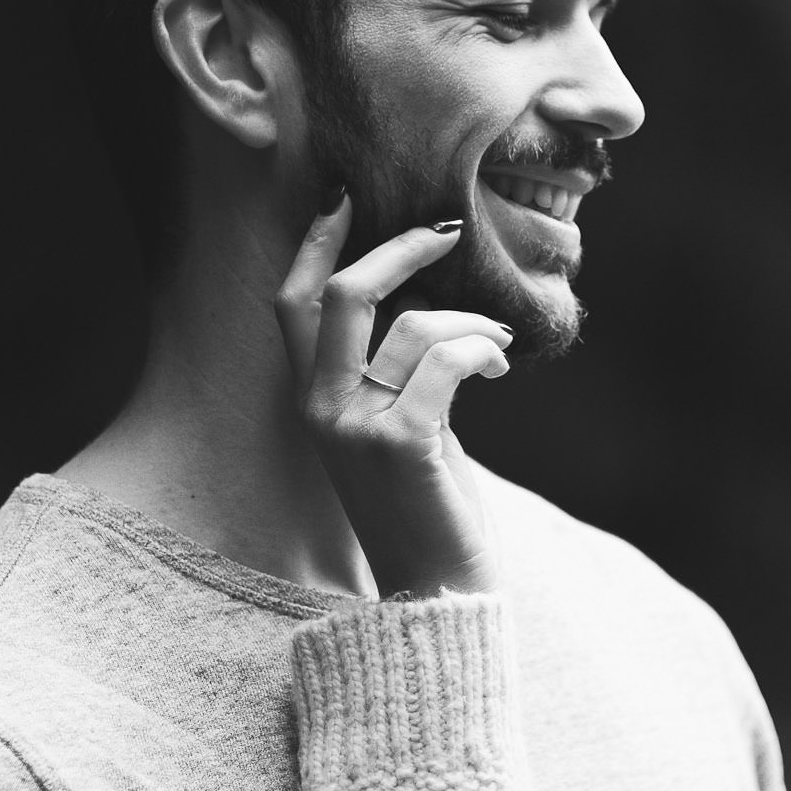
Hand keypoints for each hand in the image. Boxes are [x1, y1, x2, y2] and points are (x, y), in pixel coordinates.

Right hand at [274, 197, 513, 600]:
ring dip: (471, 321)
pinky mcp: (402, 445)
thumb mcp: (399, 429)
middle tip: (446, 231)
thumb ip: (397, 374)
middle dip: (397, 248)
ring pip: (414, 326)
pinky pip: (445, 362)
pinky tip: (496, 369)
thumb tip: (430, 307)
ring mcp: (356, 428)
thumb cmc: (427, 508)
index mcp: (313, 402)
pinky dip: (481, 351)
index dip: (314, 243)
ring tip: (496, 345)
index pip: (294, 304)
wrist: (436, 594)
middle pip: (342, 295)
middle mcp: (322, 410)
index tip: (345, 196)